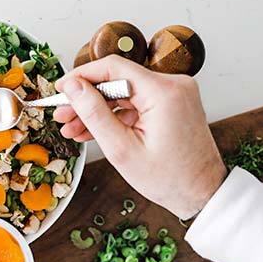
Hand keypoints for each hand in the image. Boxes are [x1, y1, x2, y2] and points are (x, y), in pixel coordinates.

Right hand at [54, 55, 226, 217]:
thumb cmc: (169, 178)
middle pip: (116, 80)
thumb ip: (93, 113)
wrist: (202, 194)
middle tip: (61, 114)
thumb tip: (72, 86)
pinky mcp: (171, 104)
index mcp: (164, 92)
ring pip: (123, 93)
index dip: (81, 76)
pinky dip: (114, 115)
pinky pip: (135, 103)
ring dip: (96, 110)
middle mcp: (173, 85)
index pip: (113, 67)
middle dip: (86, 99)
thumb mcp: (121, 149)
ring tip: (71, 128)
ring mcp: (173, 94)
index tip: (60, 88)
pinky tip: (92, 130)